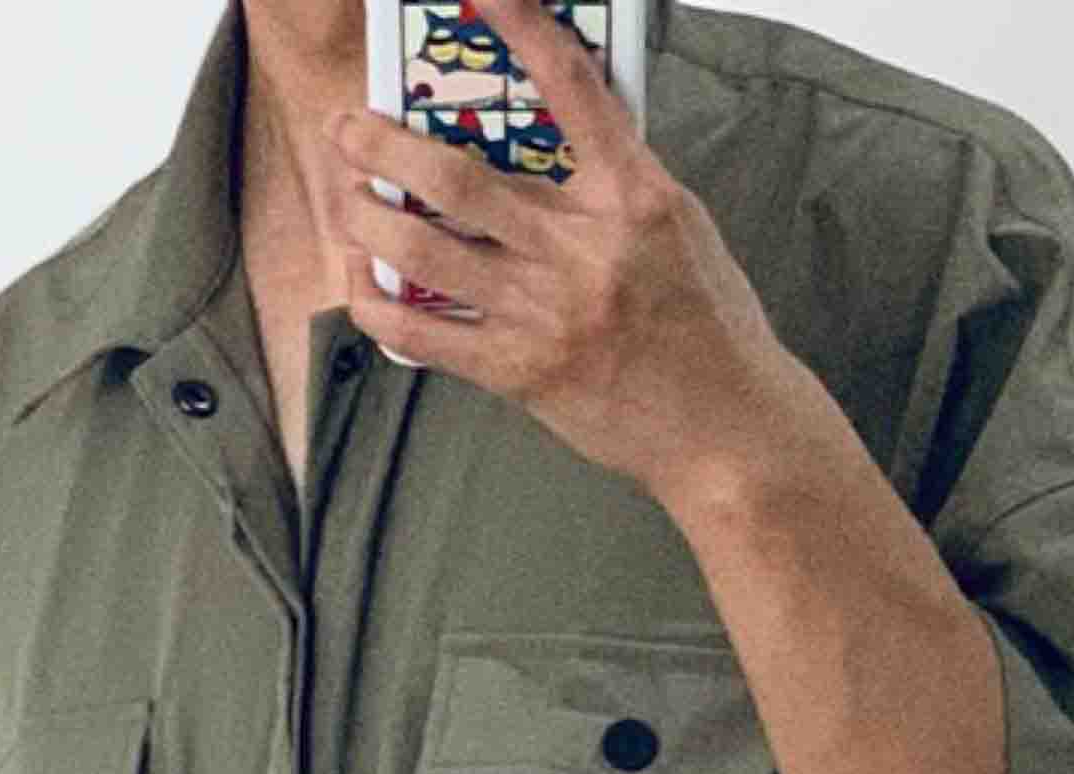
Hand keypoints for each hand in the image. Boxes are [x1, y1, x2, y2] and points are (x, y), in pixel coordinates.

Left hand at [325, 5, 801, 507]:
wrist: (726, 433)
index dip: (521, 25)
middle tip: (350, 128)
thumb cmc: (709, 326)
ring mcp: (544, 314)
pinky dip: (381, 308)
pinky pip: (426, 336)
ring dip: (368, 220)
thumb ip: (618, 178)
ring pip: (426, 253)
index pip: (571, 88)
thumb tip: (558, 140)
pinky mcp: (520, 372)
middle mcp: (581, 250)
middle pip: (459, 180)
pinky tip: (363, 286)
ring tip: (347, 201)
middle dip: (386, 146)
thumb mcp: (679, 226)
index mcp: (633, 196)